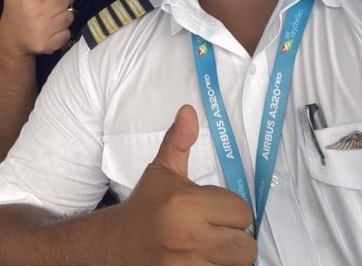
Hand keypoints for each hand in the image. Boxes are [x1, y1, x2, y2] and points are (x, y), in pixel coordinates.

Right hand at [0, 0, 73, 55]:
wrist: (12, 38)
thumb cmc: (15, 7)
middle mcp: (36, 11)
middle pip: (65, 1)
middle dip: (57, 5)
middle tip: (44, 10)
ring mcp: (43, 29)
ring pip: (68, 17)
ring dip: (60, 19)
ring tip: (46, 21)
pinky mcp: (49, 44)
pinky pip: (67, 34)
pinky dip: (61, 35)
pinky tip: (48, 33)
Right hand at [118, 105, 256, 265]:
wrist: (115, 244)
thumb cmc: (145, 207)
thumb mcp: (161, 172)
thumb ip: (178, 142)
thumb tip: (188, 111)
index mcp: (187, 203)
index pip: (241, 211)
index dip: (231, 210)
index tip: (215, 210)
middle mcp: (189, 236)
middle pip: (245, 245)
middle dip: (234, 238)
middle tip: (216, 231)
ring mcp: (188, 265)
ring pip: (237, 265)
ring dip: (228, 257)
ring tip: (210, 247)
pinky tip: (203, 259)